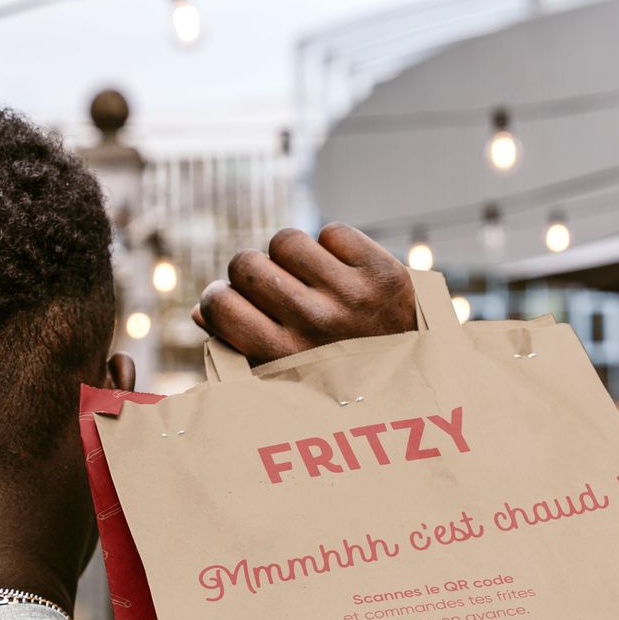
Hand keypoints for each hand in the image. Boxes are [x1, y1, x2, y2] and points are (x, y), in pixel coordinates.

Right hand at [194, 223, 415, 363]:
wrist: (416, 385)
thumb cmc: (336, 386)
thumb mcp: (286, 385)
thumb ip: (240, 352)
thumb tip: (201, 311)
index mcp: (285, 359)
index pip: (219, 304)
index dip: (220, 299)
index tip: (231, 304)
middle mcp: (316, 326)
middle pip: (247, 264)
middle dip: (251, 274)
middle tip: (271, 291)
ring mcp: (352, 296)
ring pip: (286, 241)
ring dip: (290, 256)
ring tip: (307, 281)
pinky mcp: (383, 272)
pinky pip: (331, 233)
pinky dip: (332, 249)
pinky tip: (342, 276)